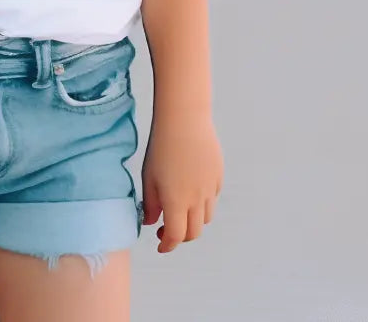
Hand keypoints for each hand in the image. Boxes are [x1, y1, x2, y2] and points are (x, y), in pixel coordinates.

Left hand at [141, 114, 222, 252]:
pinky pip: (212, 199)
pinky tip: (190, 192)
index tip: (160, 245)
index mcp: (177, 202)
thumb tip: (151, 222)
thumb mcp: (148, 177)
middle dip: (180, 237)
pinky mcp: (218, 177)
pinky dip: (202, 204)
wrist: (184, 121)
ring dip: (193, 222)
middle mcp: (197, 199)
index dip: (167, 245)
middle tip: (165, 230)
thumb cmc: (161, 147)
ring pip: (206, 218)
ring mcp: (210, 189)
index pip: (175, 236)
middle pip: (193, 232)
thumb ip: (150, 204)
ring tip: (178, 211)